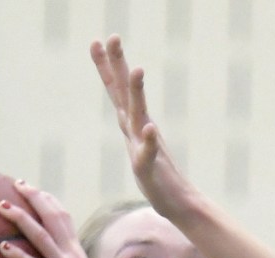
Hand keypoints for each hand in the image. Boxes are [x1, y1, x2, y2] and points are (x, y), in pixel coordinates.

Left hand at [0, 182, 122, 257]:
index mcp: (78, 255)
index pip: (64, 218)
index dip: (47, 201)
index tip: (32, 189)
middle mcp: (72, 257)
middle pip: (53, 217)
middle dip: (34, 197)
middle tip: (15, 183)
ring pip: (41, 236)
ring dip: (21, 218)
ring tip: (2, 206)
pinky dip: (19, 256)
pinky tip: (2, 248)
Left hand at [90, 35, 196, 219]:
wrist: (177, 203)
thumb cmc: (157, 180)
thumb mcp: (141, 155)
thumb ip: (138, 137)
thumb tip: (137, 121)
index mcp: (132, 126)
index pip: (116, 91)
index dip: (107, 66)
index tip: (98, 40)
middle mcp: (139, 130)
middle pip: (125, 93)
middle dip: (119, 65)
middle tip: (114, 36)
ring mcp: (145, 148)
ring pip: (139, 116)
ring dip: (138, 94)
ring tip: (137, 70)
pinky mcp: (150, 169)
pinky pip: (149, 154)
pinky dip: (149, 141)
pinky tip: (149, 128)